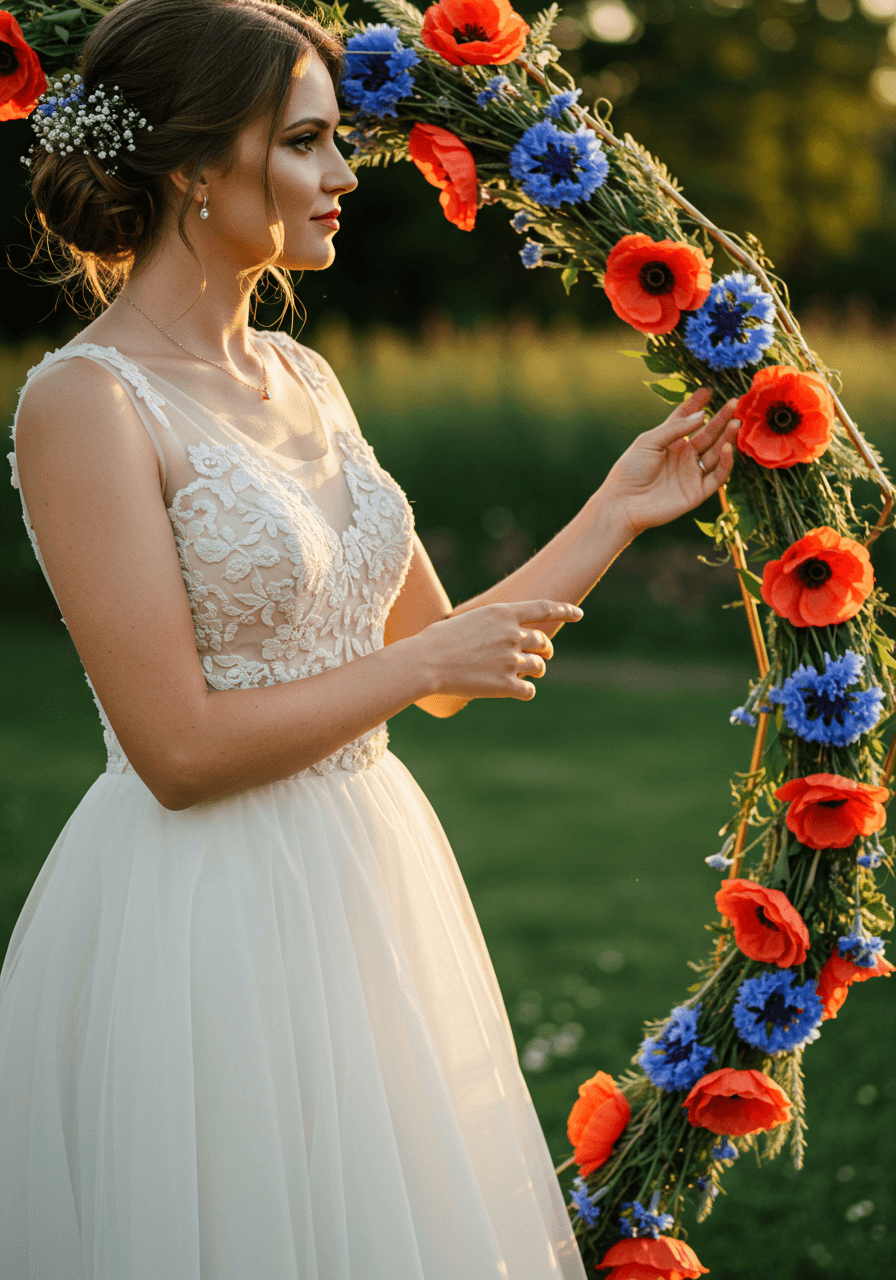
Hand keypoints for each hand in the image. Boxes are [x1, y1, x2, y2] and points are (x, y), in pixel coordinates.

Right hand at [415, 600, 582, 701]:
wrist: (425, 662)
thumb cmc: (436, 640)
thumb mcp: (467, 620)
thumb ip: (490, 626)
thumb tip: (500, 633)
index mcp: (503, 613)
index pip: (544, 609)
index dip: (564, 611)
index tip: (578, 614)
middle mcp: (512, 634)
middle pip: (543, 642)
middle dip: (544, 650)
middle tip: (541, 657)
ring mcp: (511, 660)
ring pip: (539, 667)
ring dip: (534, 671)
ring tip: (521, 675)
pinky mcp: (506, 684)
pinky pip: (528, 690)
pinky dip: (525, 691)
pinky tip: (515, 691)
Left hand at [601, 388, 738, 537]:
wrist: (622, 503)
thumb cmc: (630, 470)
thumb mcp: (648, 441)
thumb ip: (674, 428)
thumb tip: (702, 415)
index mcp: (670, 442)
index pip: (687, 419)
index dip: (697, 405)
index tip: (708, 390)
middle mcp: (684, 456)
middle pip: (707, 434)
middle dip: (721, 419)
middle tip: (733, 402)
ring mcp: (692, 473)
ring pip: (717, 453)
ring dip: (727, 437)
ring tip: (736, 422)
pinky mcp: (698, 492)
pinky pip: (718, 476)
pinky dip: (725, 462)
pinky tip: (727, 447)